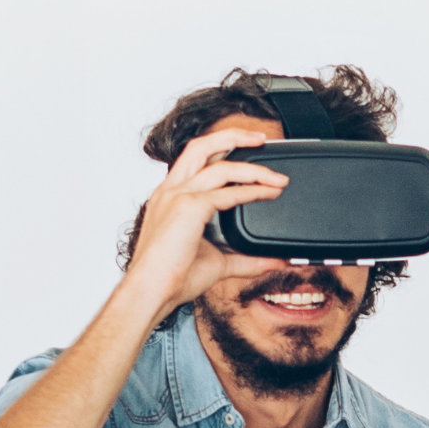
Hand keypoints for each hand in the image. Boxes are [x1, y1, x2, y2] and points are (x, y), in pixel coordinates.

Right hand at [125, 127, 291, 322]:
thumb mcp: (217, 264)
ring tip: (278, 177)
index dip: (222, 151)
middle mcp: (171, 190)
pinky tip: (269, 194)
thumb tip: (276, 262)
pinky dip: (252, 191)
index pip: (196, 160)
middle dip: (233, 136)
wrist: (150, 292)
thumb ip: (246, 260)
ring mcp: (177, 195)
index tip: (248, 152)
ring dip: (254, 168)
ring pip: (219, 164)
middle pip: (201, 145)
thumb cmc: (170, 279)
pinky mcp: (188, 207)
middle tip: (261, 138)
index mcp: (170, 197)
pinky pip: (227, 192)